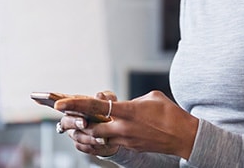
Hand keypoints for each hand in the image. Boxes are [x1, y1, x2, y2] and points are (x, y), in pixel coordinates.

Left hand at [56, 90, 198, 159]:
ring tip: (76, 127)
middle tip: (63, 119)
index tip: (60, 103)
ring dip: (86, 133)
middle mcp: (123, 127)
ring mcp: (126, 139)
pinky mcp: (130, 147)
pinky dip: (99, 138)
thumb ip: (132, 100)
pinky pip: (109, 143)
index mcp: (128, 111)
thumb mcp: (151, 97)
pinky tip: (96, 134)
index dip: (75, 105)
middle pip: (90, 128)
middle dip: (75, 124)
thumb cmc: (170, 113)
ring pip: (97, 138)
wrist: (183, 136)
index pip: (95, 107)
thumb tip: (124, 105)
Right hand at [56, 91, 119, 156]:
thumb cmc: (110, 110)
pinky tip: (103, 143)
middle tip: (84, 122)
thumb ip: (106, 97)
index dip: (54, 99)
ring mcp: (75, 132)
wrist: (117, 130)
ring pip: (76, 136)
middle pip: (66, 121)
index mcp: (76, 103)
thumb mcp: (110, 101)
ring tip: (101, 137)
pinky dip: (94, 145)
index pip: (62, 99)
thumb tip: (99, 95)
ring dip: (88, 137)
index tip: (57, 104)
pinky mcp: (82, 145)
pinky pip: (84, 147)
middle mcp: (72, 118)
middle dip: (74, 122)